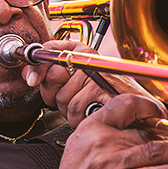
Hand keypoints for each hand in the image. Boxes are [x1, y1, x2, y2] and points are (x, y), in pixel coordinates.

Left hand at [21, 39, 155, 126]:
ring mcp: (98, 73)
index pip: (48, 51)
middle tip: (69, 98)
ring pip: (63, 100)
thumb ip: (46, 71)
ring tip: (85, 107)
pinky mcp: (104, 91)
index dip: (37, 70)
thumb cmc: (103, 95)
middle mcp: (91, 57)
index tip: (33, 79)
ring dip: (69, 112)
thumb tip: (29, 75)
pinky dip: (80, 119)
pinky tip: (91, 112)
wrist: (139, 109)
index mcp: (81, 49)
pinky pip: (77, 109)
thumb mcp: (73, 79)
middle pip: (52, 78)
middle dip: (53, 96)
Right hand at [34, 94, 167, 168]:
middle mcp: (105, 142)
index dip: (147, 105)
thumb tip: (138, 120)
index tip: (161, 112)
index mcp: (94, 126)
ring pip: (155, 151)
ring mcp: (113, 163)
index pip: (125, 104)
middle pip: (146, 131)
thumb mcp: (83, 138)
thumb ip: (108, 127)